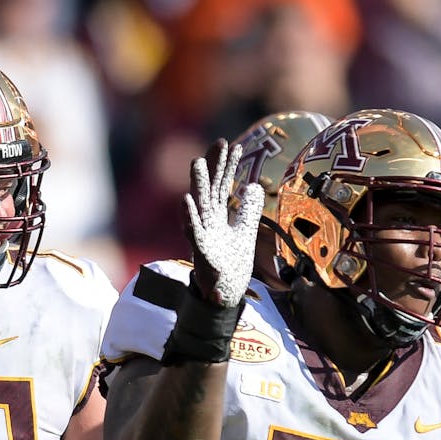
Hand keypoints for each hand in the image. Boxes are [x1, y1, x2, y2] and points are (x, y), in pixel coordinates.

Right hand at [184, 139, 261, 307]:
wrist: (223, 296)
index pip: (222, 186)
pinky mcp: (200, 253)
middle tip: (217, 143)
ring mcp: (202, 236)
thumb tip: (254, 187)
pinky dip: (189, 218)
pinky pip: (193, 234)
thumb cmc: (230, 265)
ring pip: (198, 207)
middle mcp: (206, 223)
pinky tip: (186, 202)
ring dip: (197, 185)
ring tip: (197, 163)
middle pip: (209, 189)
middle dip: (212, 167)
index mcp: (217, 217)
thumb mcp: (244, 233)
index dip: (227, 167)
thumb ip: (248, 211)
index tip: (234, 145)